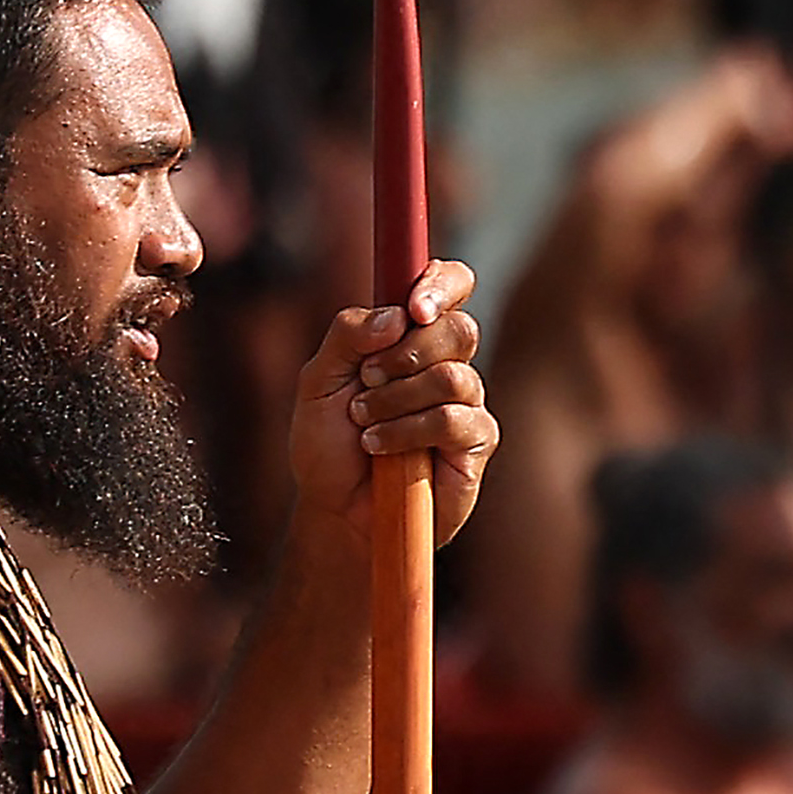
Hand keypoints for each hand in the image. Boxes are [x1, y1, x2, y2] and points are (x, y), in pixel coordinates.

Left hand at [295, 259, 496, 561]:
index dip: (442, 284)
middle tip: (367, 379)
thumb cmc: (328, 445)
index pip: (449, 285)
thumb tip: (396, 314)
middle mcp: (445, 363)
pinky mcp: (475, 443)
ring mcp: (466, 403)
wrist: (336, 510)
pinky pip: (456, 420)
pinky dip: (409, 430)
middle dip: (407, 352)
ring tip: (364, 421)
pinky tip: (381, 446)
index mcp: (410, 336)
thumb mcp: (317, 382)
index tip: (414, 306)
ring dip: (397, 398)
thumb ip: (347, 336)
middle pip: (459, 328)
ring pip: (454, 376)